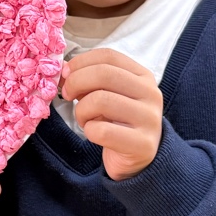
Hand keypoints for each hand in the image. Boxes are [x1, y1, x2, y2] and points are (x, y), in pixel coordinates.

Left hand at [60, 48, 163, 181]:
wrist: (138, 159)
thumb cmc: (118, 121)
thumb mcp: (107, 95)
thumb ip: (89, 80)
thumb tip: (64, 69)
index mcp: (143, 76)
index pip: (108, 56)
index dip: (81, 62)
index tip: (66, 74)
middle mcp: (151, 94)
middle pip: (104, 74)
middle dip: (76, 82)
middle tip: (66, 95)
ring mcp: (149, 119)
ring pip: (101, 100)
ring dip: (81, 110)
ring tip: (84, 119)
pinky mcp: (142, 144)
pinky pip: (102, 130)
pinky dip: (89, 131)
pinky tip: (94, 134)